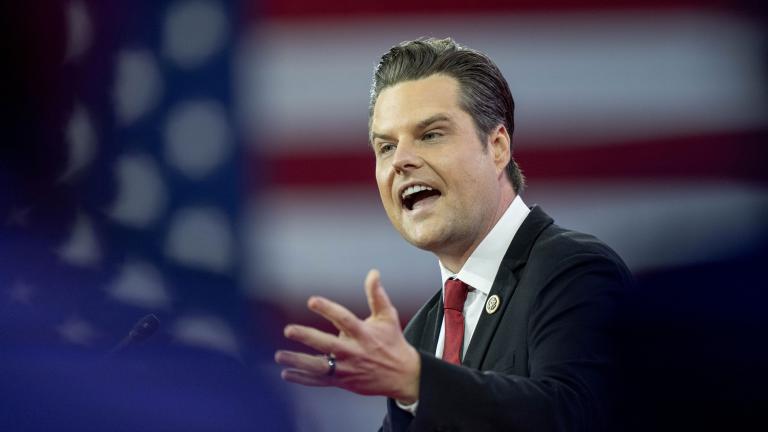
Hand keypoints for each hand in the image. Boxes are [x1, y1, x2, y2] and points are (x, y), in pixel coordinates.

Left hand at [275, 269, 420, 402]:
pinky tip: (286, 373)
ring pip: (320, 367)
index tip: (311, 301)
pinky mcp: (344, 382)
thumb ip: (377, 295)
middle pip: (327, 344)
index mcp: (364, 333)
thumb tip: (373, 272)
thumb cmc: (393, 342)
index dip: (328, 309)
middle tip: (289, 330)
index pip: (343, 319)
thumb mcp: (388, 317)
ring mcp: (348, 369)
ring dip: (298, 361)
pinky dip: (303, 379)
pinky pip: (320, 381)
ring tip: (279, 355)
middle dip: (307, 337)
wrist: (403, 376)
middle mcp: (354, 352)